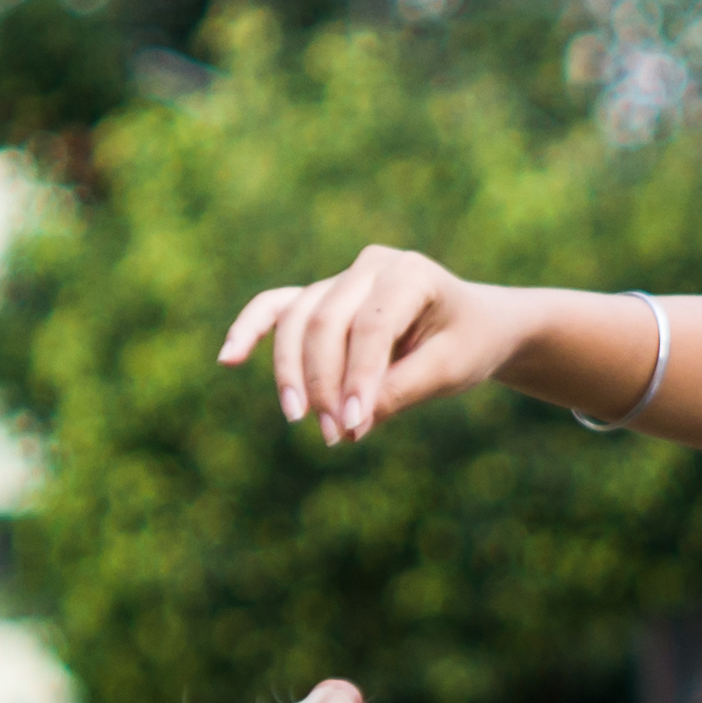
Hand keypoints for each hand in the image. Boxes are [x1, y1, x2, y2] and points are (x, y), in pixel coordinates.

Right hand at [218, 244, 515, 442]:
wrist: (474, 325)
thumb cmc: (467, 344)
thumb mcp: (449, 371)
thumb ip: (401, 391)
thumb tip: (348, 423)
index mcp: (411, 274)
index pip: (373, 326)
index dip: (360, 377)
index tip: (355, 426)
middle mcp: (371, 266)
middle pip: (327, 322)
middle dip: (325, 383)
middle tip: (335, 436)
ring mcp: (341, 279)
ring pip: (297, 319)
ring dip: (293, 372)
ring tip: (299, 418)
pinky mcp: (321, 297)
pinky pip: (277, 307)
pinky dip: (251, 328)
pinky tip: (228, 358)